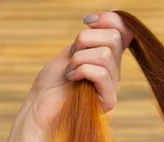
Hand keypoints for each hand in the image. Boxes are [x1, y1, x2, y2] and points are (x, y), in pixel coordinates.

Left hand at [4, 11, 133, 141]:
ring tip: (69, 71)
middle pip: (114, 38)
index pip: (124, 31)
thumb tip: (114, 11)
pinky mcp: (108, 101)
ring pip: (105, 54)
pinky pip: (100, 73)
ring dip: (79, 58)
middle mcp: (114, 72)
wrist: (39, 109)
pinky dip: (81, 70)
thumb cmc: (51, 84)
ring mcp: (113, 87)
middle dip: (86, 39)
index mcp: (108, 59)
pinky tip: (71, 78)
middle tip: (72, 55)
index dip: (110, 19)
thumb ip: (92, 36)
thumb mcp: (72, 51)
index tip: (87, 21)